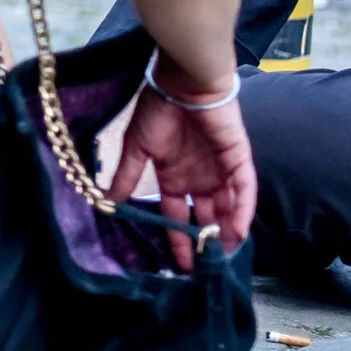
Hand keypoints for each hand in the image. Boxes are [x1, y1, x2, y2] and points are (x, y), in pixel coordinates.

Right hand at [109, 58, 255, 270]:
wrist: (181, 83)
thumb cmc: (157, 109)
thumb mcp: (136, 147)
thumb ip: (127, 177)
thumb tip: (106, 202)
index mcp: (174, 176)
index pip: (178, 215)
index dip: (179, 238)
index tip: (177, 265)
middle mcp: (199, 178)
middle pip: (206, 217)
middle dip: (206, 241)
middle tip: (206, 267)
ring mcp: (220, 169)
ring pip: (229, 207)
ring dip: (227, 230)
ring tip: (224, 254)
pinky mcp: (238, 159)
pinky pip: (245, 189)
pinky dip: (243, 209)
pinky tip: (238, 228)